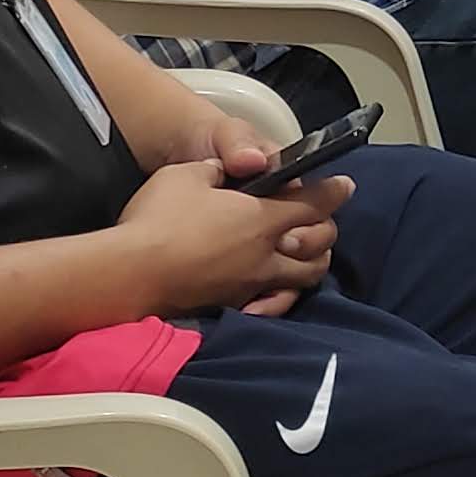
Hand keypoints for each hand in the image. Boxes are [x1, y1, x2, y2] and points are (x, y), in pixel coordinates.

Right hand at [115, 154, 348, 315]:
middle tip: (319, 221)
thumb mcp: (188, 174)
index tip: (345, 186)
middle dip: (325, 231)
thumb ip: (217, 171)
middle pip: (319, 246)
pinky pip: (273, 303)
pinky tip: (271, 291)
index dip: (334, 192)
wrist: (131, 273)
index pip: (315, 204)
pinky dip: (281, 296)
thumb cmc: (160, 217)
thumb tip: (227, 171)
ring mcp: (251, 284)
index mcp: (263, 218)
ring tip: (302, 254)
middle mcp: (266, 254)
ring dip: (310, 265)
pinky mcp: (231, 305)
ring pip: (302, 280)